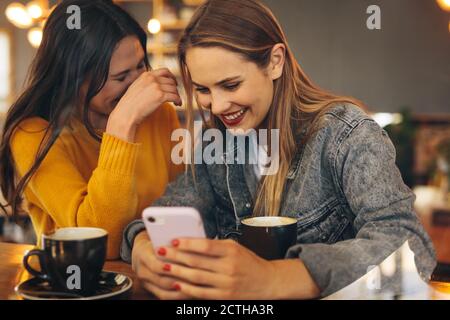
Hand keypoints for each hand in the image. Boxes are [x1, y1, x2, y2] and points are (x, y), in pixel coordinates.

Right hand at [106, 68, 181, 140]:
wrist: (126, 112)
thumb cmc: (130, 104)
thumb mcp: (137, 87)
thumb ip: (147, 83)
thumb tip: (158, 85)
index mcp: (146, 75)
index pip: (165, 71)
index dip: (172, 77)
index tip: (174, 83)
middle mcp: (152, 78)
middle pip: (171, 81)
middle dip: (175, 88)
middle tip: (175, 95)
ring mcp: (156, 86)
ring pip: (174, 89)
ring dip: (177, 95)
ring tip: (176, 101)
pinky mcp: (160, 96)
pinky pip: (175, 96)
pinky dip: (178, 100)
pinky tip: (178, 104)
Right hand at [131, 232, 189, 299]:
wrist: (140, 252)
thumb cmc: (156, 242)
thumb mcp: (160, 238)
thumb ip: (173, 243)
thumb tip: (193, 242)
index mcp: (143, 255)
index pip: (155, 264)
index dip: (170, 267)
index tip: (186, 266)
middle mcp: (142, 271)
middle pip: (161, 280)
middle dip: (179, 280)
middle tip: (196, 278)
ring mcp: (145, 282)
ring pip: (163, 291)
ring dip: (180, 289)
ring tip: (195, 286)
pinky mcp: (150, 290)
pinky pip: (164, 296)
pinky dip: (177, 296)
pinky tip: (189, 292)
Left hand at [155, 238, 279, 298]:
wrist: (267, 282)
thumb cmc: (249, 262)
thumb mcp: (235, 247)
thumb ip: (215, 245)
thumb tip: (190, 242)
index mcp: (232, 251)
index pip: (206, 245)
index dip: (187, 243)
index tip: (173, 240)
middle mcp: (229, 267)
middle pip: (197, 261)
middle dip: (176, 256)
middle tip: (161, 252)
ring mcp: (227, 284)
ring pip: (196, 278)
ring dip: (177, 272)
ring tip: (164, 267)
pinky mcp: (225, 297)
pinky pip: (201, 293)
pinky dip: (187, 288)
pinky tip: (177, 283)